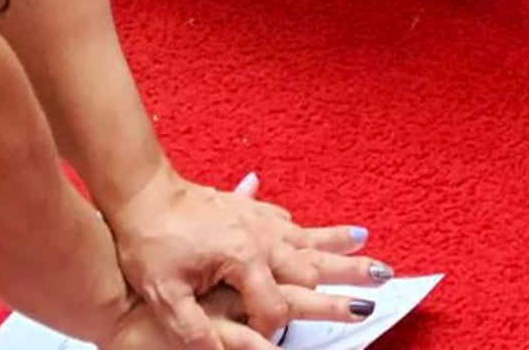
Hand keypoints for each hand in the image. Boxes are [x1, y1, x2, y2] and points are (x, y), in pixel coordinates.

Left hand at [107, 169, 383, 349]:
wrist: (143, 194)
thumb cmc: (151, 243)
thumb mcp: (166, 295)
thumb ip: (195, 330)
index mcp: (244, 259)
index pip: (273, 307)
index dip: (269, 329)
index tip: (263, 341)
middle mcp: (261, 238)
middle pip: (312, 266)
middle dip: (349, 276)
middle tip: (385, 280)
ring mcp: (258, 220)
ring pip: (307, 239)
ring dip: (339, 245)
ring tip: (368, 243)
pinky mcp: (249, 209)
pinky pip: (288, 222)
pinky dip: (309, 230)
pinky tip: (317, 233)